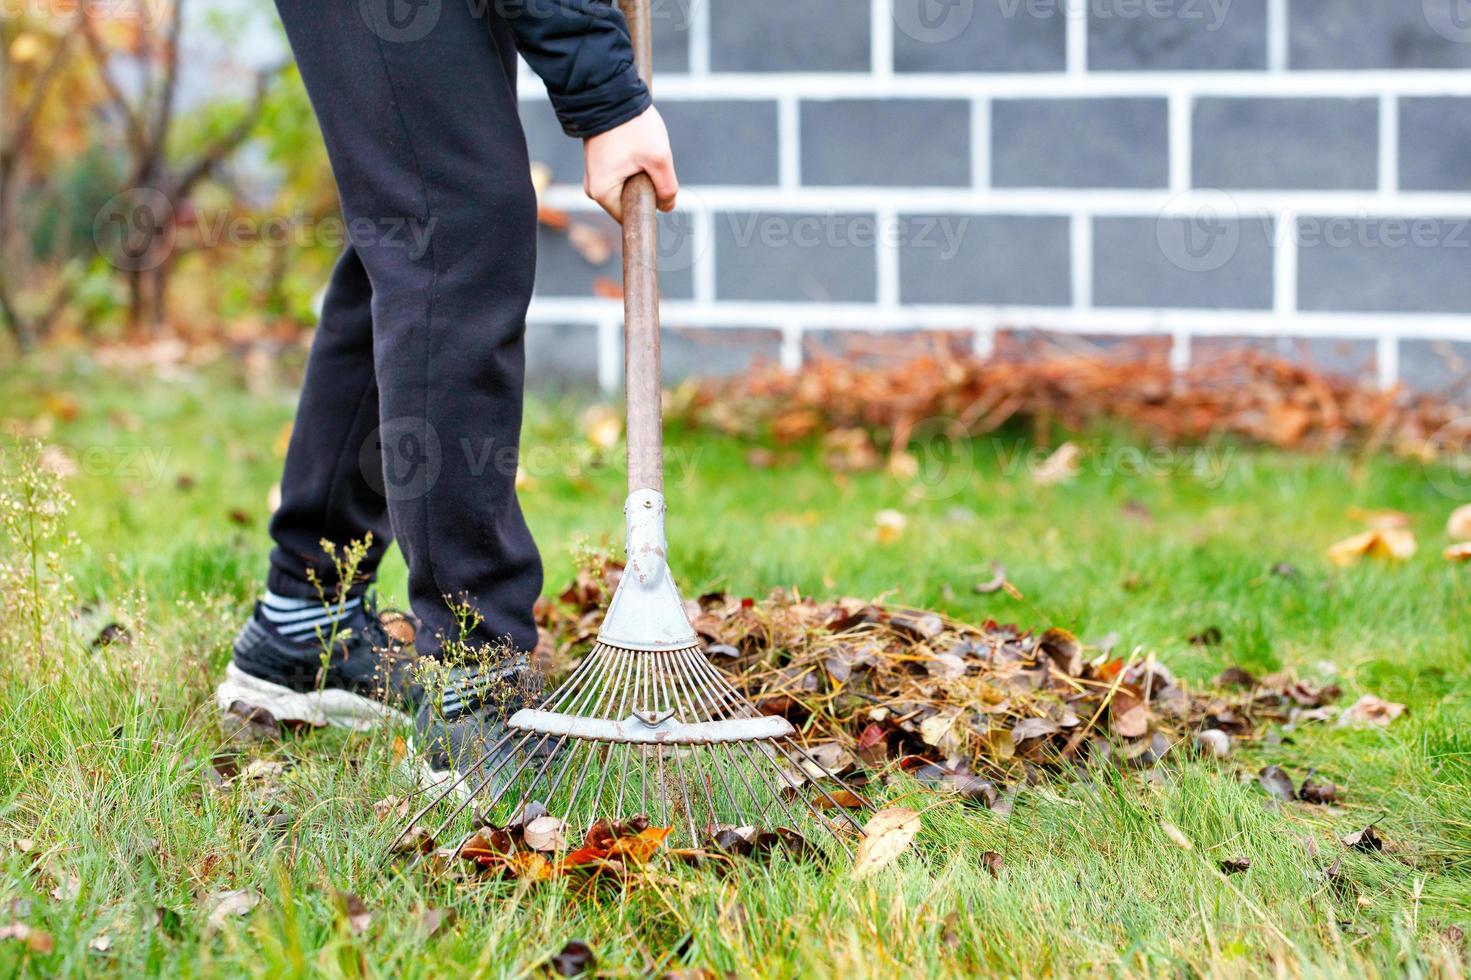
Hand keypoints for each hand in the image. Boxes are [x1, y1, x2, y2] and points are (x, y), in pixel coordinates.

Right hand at [583, 106, 677, 222]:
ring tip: (641, 150)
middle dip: (646, 187)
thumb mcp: (659, 158)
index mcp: (602, 193)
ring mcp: (594, 175)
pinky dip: (633, 165)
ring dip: (641, 174)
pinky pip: (621, 175)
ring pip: (627, 187)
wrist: (610, 92)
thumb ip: (667, 188)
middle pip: (628, 202)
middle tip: (650, 162)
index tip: (658, 190)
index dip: (649, 208)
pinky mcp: (599, 163)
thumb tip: (667, 206)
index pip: (630, 217)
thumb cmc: (632, 125)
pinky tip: (635, 146)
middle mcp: (593, 188)